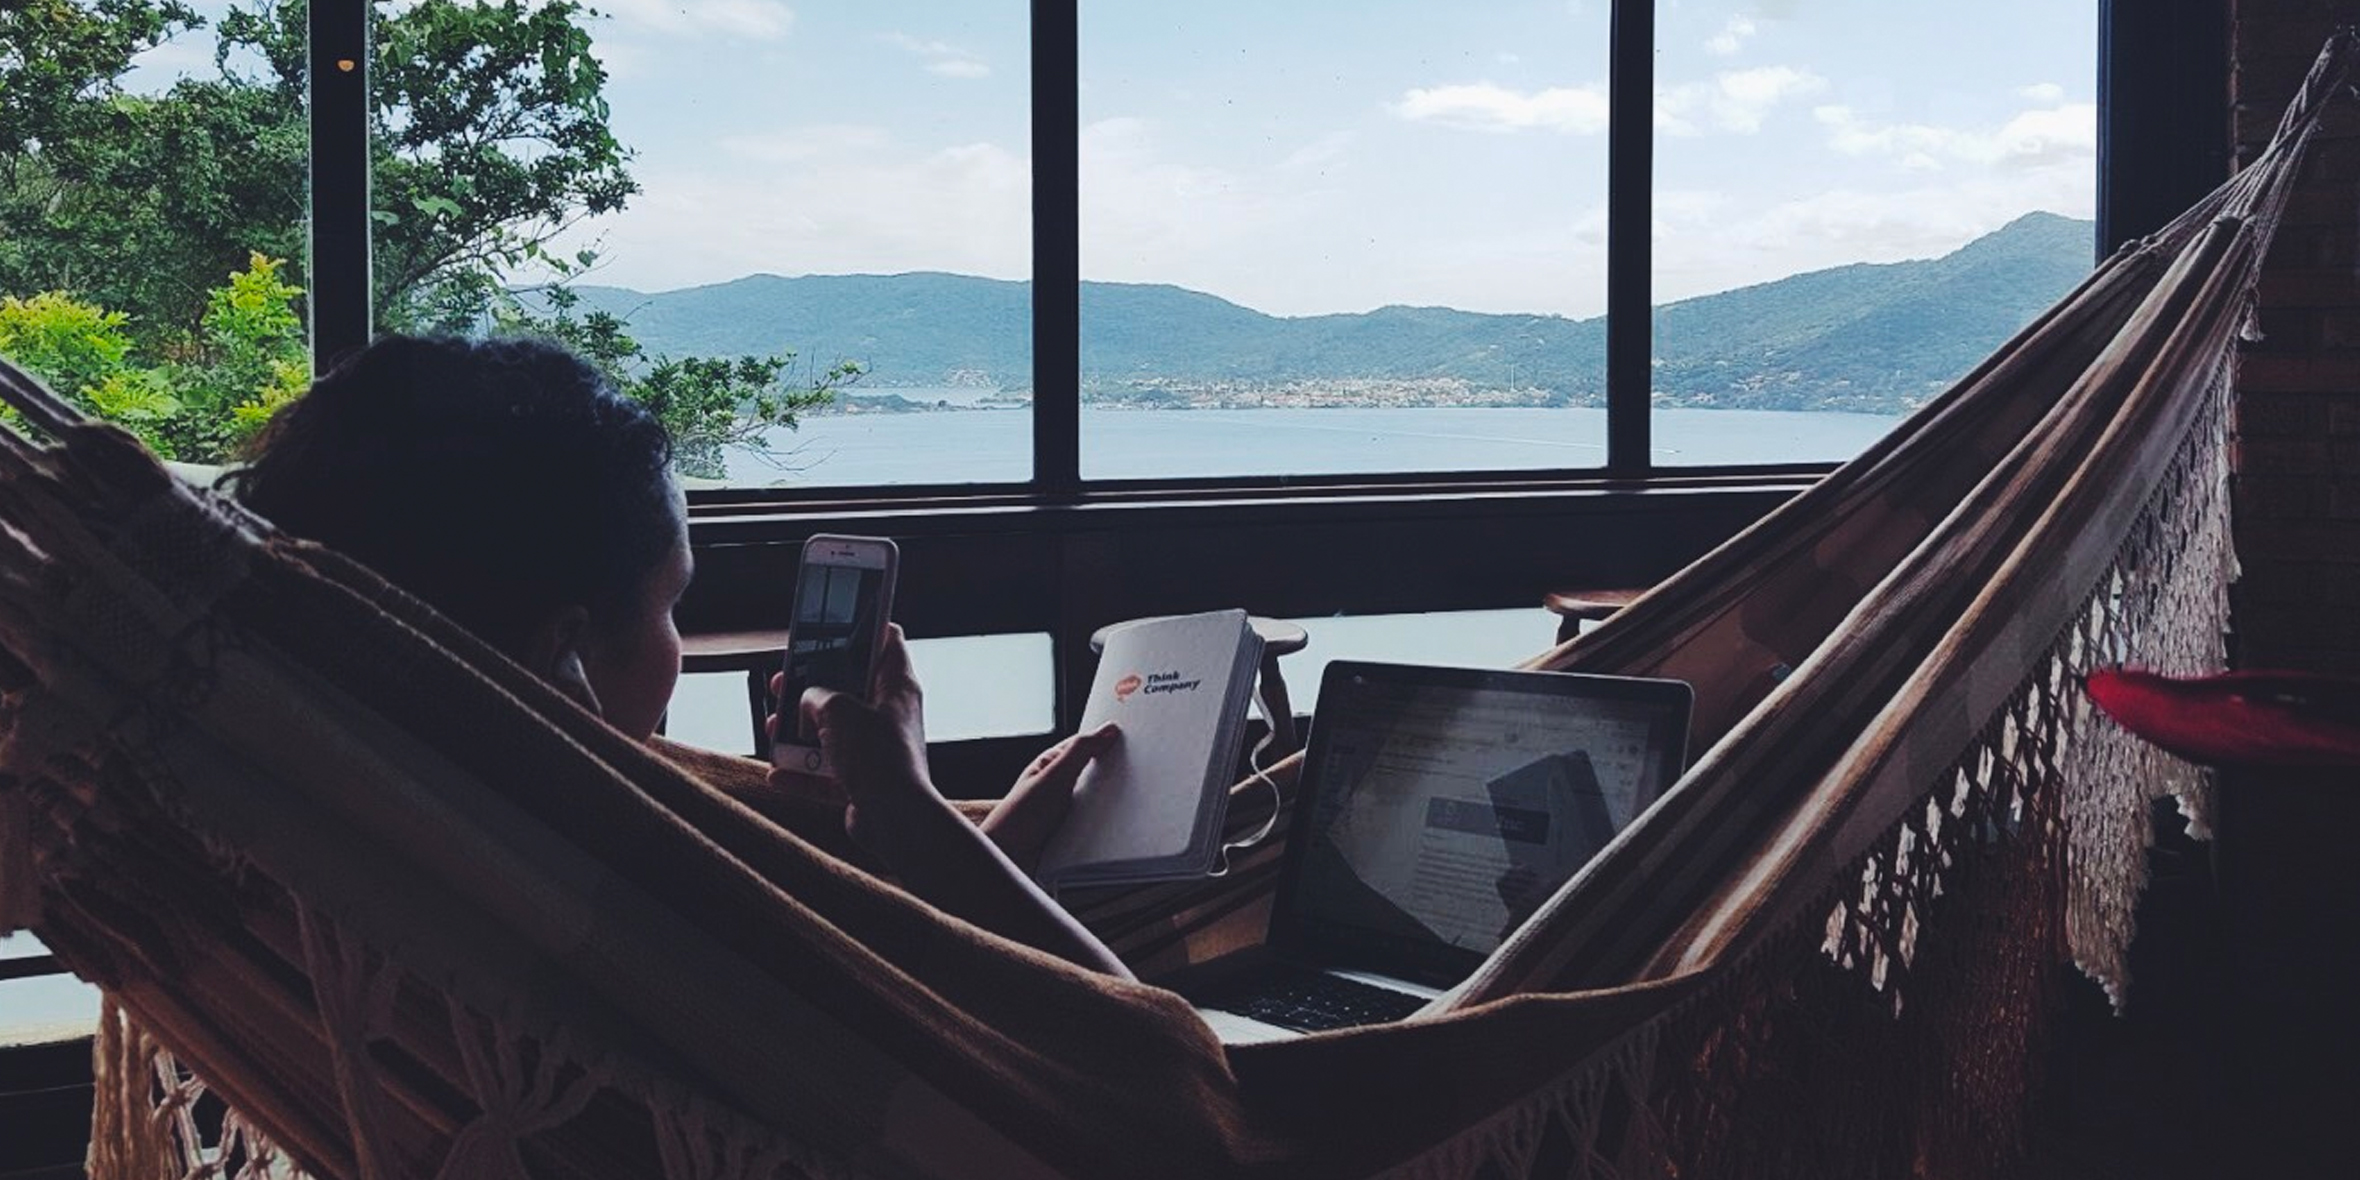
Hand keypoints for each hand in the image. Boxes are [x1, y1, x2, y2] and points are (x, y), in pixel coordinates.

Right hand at [784, 626, 945, 858]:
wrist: (894, 819)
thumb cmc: (878, 756)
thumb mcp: (838, 710)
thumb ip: (816, 695)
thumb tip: (806, 702)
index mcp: (896, 686)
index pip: (886, 641)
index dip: (860, 629)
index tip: (831, 625)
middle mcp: (888, 715)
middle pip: (846, 689)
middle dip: (810, 688)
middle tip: (782, 684)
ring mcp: (875, 749)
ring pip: (830, 732)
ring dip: (798, 733)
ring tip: (773, 730)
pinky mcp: (862, 781)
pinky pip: (825, 772)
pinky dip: (800, 773)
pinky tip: (777, 774)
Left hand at [979, 722, 1120, 872]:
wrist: (1008, 859)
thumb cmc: (1017, 817)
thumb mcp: (1053, 776)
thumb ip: (1080, 751)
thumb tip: (1107, 731)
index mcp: (1053, 764)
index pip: (1088, 746)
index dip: (1109, 743)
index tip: (1134, 743)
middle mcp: (1060, 785)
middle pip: (1097, 774)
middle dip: (1114, 776)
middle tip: (1135, 775)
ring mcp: (1067, 809)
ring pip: (1100, 801)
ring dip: (1111, 805)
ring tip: (1126, 804)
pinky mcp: (1074, 832)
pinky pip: (1099, 824)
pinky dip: (1106, 825)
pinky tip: (1113, 827)